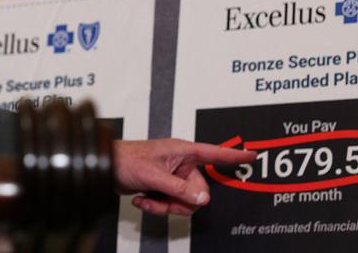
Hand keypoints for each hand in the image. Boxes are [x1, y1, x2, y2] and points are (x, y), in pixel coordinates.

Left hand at [113, 138, 254, 215]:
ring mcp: (172, 176)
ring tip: (148, 199)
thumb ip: (179, 188)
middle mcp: (180, 163)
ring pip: (185, 201)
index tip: (252, 155)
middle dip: (181, 201)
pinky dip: (157, 206)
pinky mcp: (164, 187)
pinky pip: (172, 204)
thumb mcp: (153, 176)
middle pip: (199, 191)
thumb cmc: (124, 160)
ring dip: (166, 206)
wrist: (104, 167)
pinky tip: (143, 199)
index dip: (234, 156)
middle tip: (163, 199)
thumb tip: (202, 200)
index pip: (214, 153)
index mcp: (182, 151)